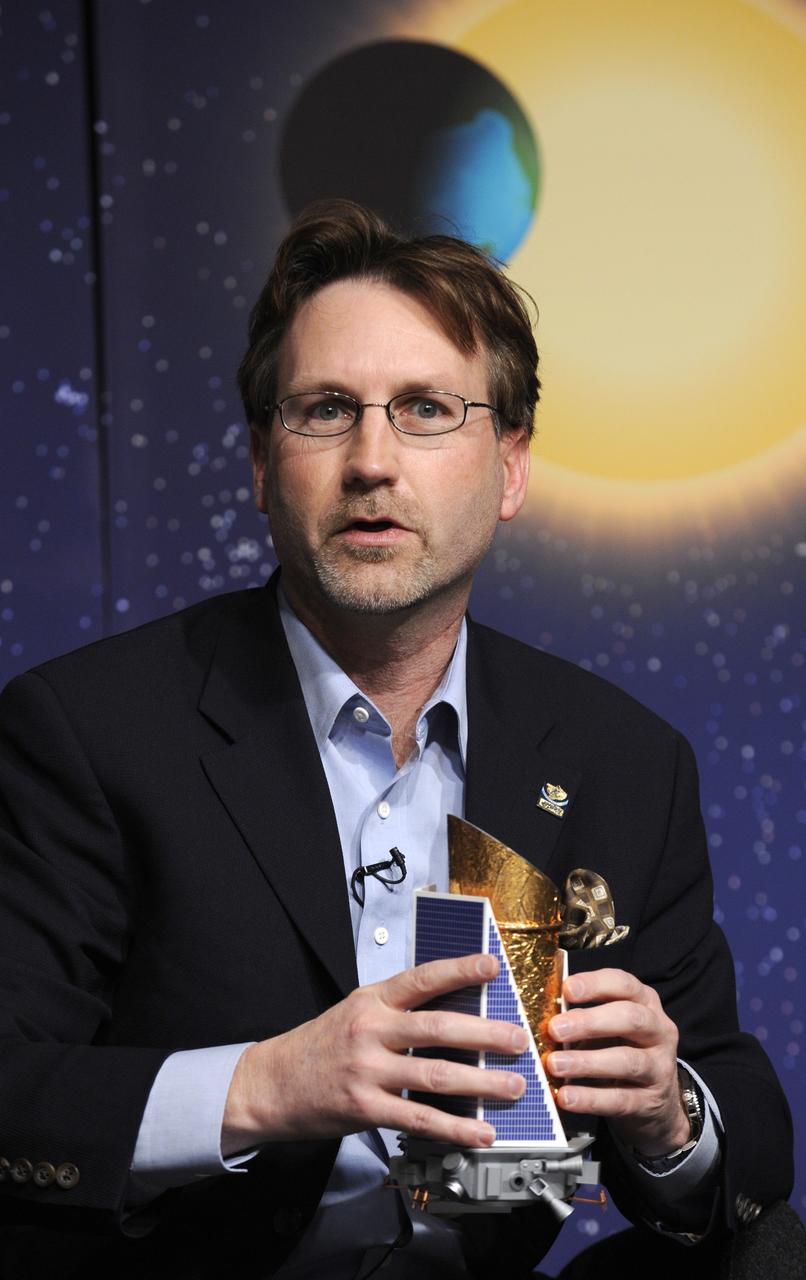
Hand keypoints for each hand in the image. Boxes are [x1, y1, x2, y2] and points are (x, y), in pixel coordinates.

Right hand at [222, 953, 527, 1155]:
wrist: (270, 1083)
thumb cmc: (318, 1046)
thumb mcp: (355, 1011)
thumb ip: (397, 1010)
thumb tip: (453, 1013)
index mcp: (371, 1001)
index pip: (422, 979)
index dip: (459, 970)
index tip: (491, 965)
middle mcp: (371, 1031)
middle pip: (438, 1028)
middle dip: (485, 1034)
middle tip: (518, 1039)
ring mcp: (368, 1071)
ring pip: (435, 1075)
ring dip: (481, 1083)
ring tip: (511, 1086)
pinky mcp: (365, 1107)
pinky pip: (419, 1118)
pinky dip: (455, 1128)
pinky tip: (479, 1131)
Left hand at [546, 969, 689, 1156]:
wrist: (655, 1101)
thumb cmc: (619, 1050)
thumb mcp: (606, 1028)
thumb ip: (582, 1018)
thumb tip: (543, 1017)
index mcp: (645, 1002)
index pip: (625, 985)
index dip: (596, 984)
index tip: (566, 989)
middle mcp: (659, 1030)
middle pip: (630, 1019)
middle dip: (590, 1022)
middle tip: (555, 1029)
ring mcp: (660, 1067)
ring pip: (628, 1061)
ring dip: (587, 1062)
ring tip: (555, 1064)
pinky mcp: (652, 1101)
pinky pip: (620, 1099)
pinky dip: (590, 1098)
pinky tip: (566, 1097)